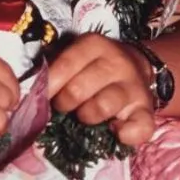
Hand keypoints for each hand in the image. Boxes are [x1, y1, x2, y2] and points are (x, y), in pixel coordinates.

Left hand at [48, 32, 154, 146]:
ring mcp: (133, 86)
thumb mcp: (77, 55)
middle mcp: (116, 62)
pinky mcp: (147, 110)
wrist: (135, 67)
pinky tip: (116, 131)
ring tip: (85, 115)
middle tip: (63, 106)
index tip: (41, 97)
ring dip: (87, 116)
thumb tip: (31, 87)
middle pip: (79, 89)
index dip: (50, 85)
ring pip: (103, 106)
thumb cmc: (94, 66)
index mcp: (94, 45)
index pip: (66, 64)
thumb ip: (55, 66)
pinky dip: (127, 134)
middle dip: (64, 103)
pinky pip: (140, 127)